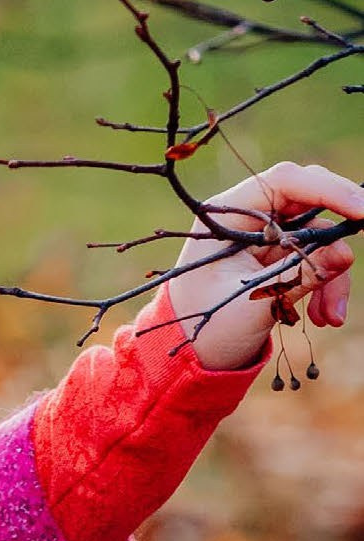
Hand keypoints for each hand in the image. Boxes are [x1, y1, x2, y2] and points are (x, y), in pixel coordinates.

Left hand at [162, 163, 358, 371]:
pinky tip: (323, 318)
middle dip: (336, 236)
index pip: (284, 182)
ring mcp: (266, 237)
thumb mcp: (252, 306)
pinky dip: (326, 286)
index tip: (363, 211)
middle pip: (309, 202)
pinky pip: (316, 259)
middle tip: (354, 260)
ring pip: (320, 238)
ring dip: (333, 276)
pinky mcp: (280, 257)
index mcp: (225, 216)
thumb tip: (344, 254)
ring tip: (331, 317)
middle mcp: (247, 218)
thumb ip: (297, 277)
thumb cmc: (207, 332)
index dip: (328, 190)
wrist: (194, 358)